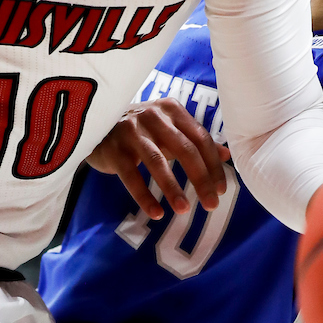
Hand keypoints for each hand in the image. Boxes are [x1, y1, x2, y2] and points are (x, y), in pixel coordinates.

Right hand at [88, 98, 229, 218]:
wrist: (95, 124)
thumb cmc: (139, 129)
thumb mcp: (169, 130)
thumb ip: (196, 141)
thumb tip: (227, 155)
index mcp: (172, 110)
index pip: (200, 139)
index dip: (213, 166)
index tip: (221, 190)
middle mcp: (153, 116)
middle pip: (184, 149)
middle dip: (200, 179)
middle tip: (211, 205)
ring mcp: (131, 131)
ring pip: (157, 162)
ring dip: (173, 188)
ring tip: (184, 210)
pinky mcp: (113, 149)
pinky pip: (131, 175)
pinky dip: (144, 196)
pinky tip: (156, 213)